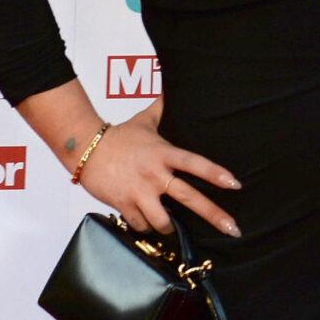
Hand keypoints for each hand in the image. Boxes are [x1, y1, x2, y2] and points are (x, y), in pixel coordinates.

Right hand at [79, 99, 241, 237]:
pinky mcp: (123, 203)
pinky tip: (145, 221)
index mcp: (164, 153)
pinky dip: (145, 227)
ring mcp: (139, 191)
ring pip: (163, 220)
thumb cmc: (117, 136)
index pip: (195, 163)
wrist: (83, 147)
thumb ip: (161, 108)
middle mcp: (154, 174)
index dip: (216, 174)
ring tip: (167, 224)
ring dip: (167, 226)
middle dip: (214, 215)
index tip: (235, 185)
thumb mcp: (144, 120)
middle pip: (189, 197)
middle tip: (233, 230)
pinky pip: (140, 224)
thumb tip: (170, 90)